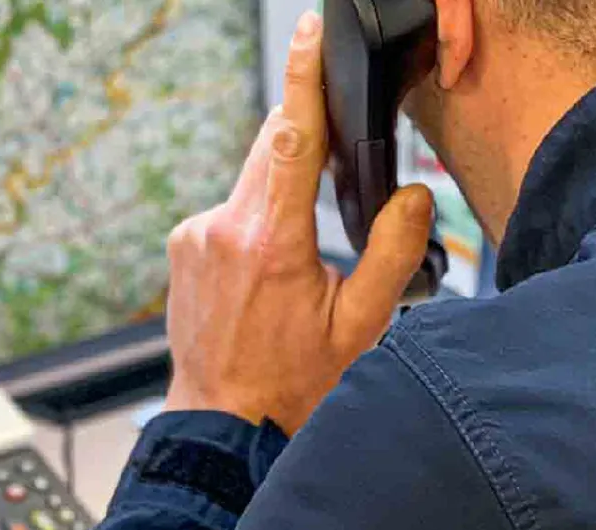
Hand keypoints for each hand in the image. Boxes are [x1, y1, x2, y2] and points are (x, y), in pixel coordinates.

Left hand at [162, 11, 433, 434]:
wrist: (224, 425)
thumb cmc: (292, 385)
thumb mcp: (360, 328)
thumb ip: (393, 254)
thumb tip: (412, 199)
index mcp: (273, 241)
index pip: (292, 136)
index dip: (305, 77)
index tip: (313, 33)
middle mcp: (223, 228)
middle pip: (272, 146)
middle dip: (307, 138)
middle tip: (337, 165)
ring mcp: (196, 235)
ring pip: (253, 178)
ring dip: (284, 190)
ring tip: (302, 258)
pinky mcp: (184, 245)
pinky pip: (231, 207)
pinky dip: (258, 216)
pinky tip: (270, 270)